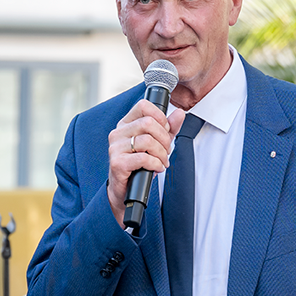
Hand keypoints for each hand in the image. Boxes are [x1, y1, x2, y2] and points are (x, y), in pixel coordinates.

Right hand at [107, 100, 186, 221]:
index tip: (165, 130)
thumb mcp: (157, 143)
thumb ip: (168, 128)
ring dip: (161, 153)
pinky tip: (156, 168)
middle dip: (164, 138)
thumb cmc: (139, 165)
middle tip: (166, 150)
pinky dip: (156, 163)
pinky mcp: (117, 163)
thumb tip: (179, 113)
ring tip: (162, 161)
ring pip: (147, 140)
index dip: (160, 117)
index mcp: (126, 124)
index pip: (143, 106)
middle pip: (148, 123)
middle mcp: (118, 133)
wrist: (125, 189)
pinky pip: (143, 158)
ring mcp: (116, 148)